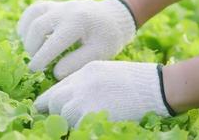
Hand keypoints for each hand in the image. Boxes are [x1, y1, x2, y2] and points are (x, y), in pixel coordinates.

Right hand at [17, 0, 135, 79]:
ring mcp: (59, 5)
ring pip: (33, 15)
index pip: (53, 42)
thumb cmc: (107, 38)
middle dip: (32, 47)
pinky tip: (29, 36)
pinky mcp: (54, 4)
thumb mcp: (99, 53)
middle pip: (38, 27)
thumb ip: (77, 63)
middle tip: (36, 62)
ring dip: (28, 35)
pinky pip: (34, 9)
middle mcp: (66, 10)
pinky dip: (27, 22)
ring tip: (34, 50)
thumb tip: (55, 72)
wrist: (113, 17)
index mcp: (79, 22)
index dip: (41, 58)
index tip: (34, 70)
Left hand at [34, 61, 171, 126]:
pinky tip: (90, 124)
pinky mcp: (93, 114)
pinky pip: (76, 125)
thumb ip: (85, 82)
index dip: (47, 100)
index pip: (56, 87)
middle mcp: (81, 84)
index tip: (41, 107)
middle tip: (64, 117)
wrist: (157, 86)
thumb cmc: (136, 81)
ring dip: (69, 120)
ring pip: (63, 114)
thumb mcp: (106, 72)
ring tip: (83, 120)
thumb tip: (69, 96)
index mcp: (84, 72)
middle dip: (55, 111)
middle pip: (54, 101)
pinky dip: (80, 127)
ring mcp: (86, 98)